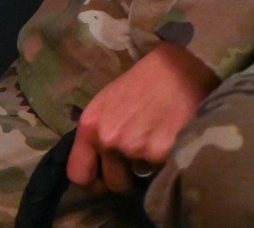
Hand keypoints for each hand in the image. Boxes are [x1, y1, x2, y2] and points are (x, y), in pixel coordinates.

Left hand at [66, 42, 219, 194]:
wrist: (175, 70)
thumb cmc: (140, 83)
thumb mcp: (107, 103)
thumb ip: (98, 135)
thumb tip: (96, 167)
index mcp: (90, 125)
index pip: (78, 175)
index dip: (92, 182)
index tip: (104, 178)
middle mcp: (107, 138)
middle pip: (112, 184)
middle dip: (124, 177)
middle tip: (136, 158)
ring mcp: (133, 147)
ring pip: (136, 182)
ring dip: (144, 171)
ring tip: (152, 145)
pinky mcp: (159, 153)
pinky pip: (158, 174)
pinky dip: (163, 165)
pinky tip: (167, 143)